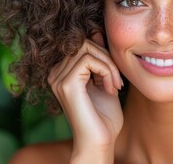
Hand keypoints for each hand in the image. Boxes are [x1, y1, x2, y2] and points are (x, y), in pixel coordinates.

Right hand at [47, 36, 123, 162]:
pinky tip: (111, 89)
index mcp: (62, 73)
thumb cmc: (104, 117)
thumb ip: (99, 58)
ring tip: (115, 85)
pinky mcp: (66, 83)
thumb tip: (96, 31)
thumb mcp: (104, 80)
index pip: (81, 44)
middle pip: (84, 43)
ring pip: (87, 48)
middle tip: (117, 81)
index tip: (114, 75)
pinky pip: (88, 60)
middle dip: (107, 57)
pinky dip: (106, 71)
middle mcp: (55, 74)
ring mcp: (58, 78)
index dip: (102, 53)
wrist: (100, 142)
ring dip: (109, 65)